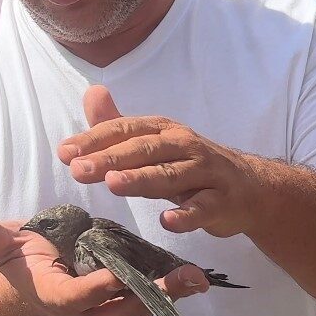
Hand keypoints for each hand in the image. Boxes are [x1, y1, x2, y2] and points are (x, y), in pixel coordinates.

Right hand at [0, 215, 208, 315]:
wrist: (31, 289)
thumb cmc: (19, 262)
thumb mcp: (2, 245)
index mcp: (53, 294)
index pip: (75, 297)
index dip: (96, 289)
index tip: (118, 274)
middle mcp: (81, 310)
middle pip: (117, 314)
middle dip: (148, 299)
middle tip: (179, 281)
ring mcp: (102, 311)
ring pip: (137, 311)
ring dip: (168, 297)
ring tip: (197, 279)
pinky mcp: (119, 303)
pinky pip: (146, 301)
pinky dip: (170, 292)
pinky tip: (195, 277)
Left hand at [57, 85, 266, 236]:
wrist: (250, 188)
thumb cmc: (192, 165)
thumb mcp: (155, 144)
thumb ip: (120, 125)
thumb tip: (91, 94)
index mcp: (164, 131)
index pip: (126, 130)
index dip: (95, 140)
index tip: (65, 153)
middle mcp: (185, 146)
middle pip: (145, 150)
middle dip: (110, 158)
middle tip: (79, 169)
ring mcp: (206, 173)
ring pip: (172, 175)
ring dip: (143, 179)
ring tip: (114, 184)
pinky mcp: (222, 201)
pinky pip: (203, 208)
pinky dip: (187, 215)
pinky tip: (167, 221)